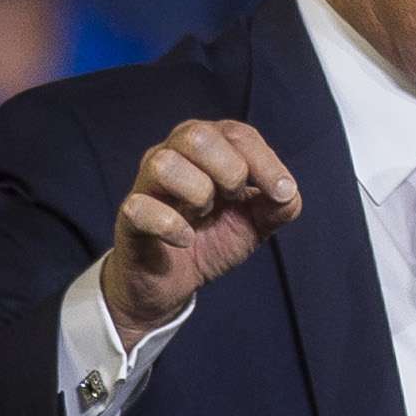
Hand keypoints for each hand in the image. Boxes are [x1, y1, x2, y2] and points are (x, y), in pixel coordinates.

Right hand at [105, 118, 302, 342]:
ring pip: (165, 164)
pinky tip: (185, 239)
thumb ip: (281, 204)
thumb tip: (286, 193)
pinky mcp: (129, 214)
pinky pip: (141, 208)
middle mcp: (173, 152)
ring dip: (197, 194)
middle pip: (198, 135)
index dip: (265, 162)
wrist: (175, 281)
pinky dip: (172, 226)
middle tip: (232, 198)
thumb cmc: (214, 237)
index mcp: (209, 145)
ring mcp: (146, 183)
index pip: (238, 134)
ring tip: (202, 214)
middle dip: (229, 171)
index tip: (281, 193)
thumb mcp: (258, 221)